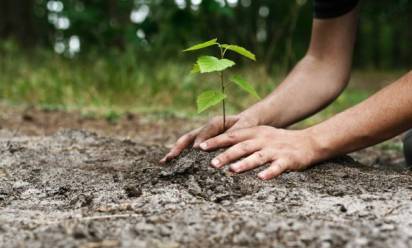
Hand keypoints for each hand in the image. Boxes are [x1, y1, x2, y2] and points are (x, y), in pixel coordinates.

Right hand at [160, 114, 258, 162]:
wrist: (248, 122)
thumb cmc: (248, 124)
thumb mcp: (246, 126)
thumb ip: (239, 131)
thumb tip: (230, 141)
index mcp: (216, 123)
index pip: (206, 131)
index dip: (201, 139)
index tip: (197, 149)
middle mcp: (206, 129)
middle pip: (189, 137)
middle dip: (179, 147)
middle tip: (170, 157)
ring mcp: (202, 137)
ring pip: (186, 143)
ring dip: (176, 152)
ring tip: (164, 162)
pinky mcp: (202, 144)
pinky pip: (189, 149)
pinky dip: (181, 156)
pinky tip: (172, 165)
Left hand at [198, 126, 321, 179]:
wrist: (308, 142)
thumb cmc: (278, 141)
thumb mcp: (260, 135)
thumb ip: (242, 139)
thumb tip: (217, 147)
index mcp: (255, 133)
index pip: (232, 136)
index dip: (216, 141)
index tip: (200, 147)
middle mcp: (263, 140)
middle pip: (242, 146)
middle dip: (226, 154)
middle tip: (211, 163)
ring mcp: (275, 150)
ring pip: (258, 156)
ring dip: (244, 163)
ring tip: (232, 170)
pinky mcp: (287, 160)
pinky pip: (277, 167)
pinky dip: (269, 172)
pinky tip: (261, 178)